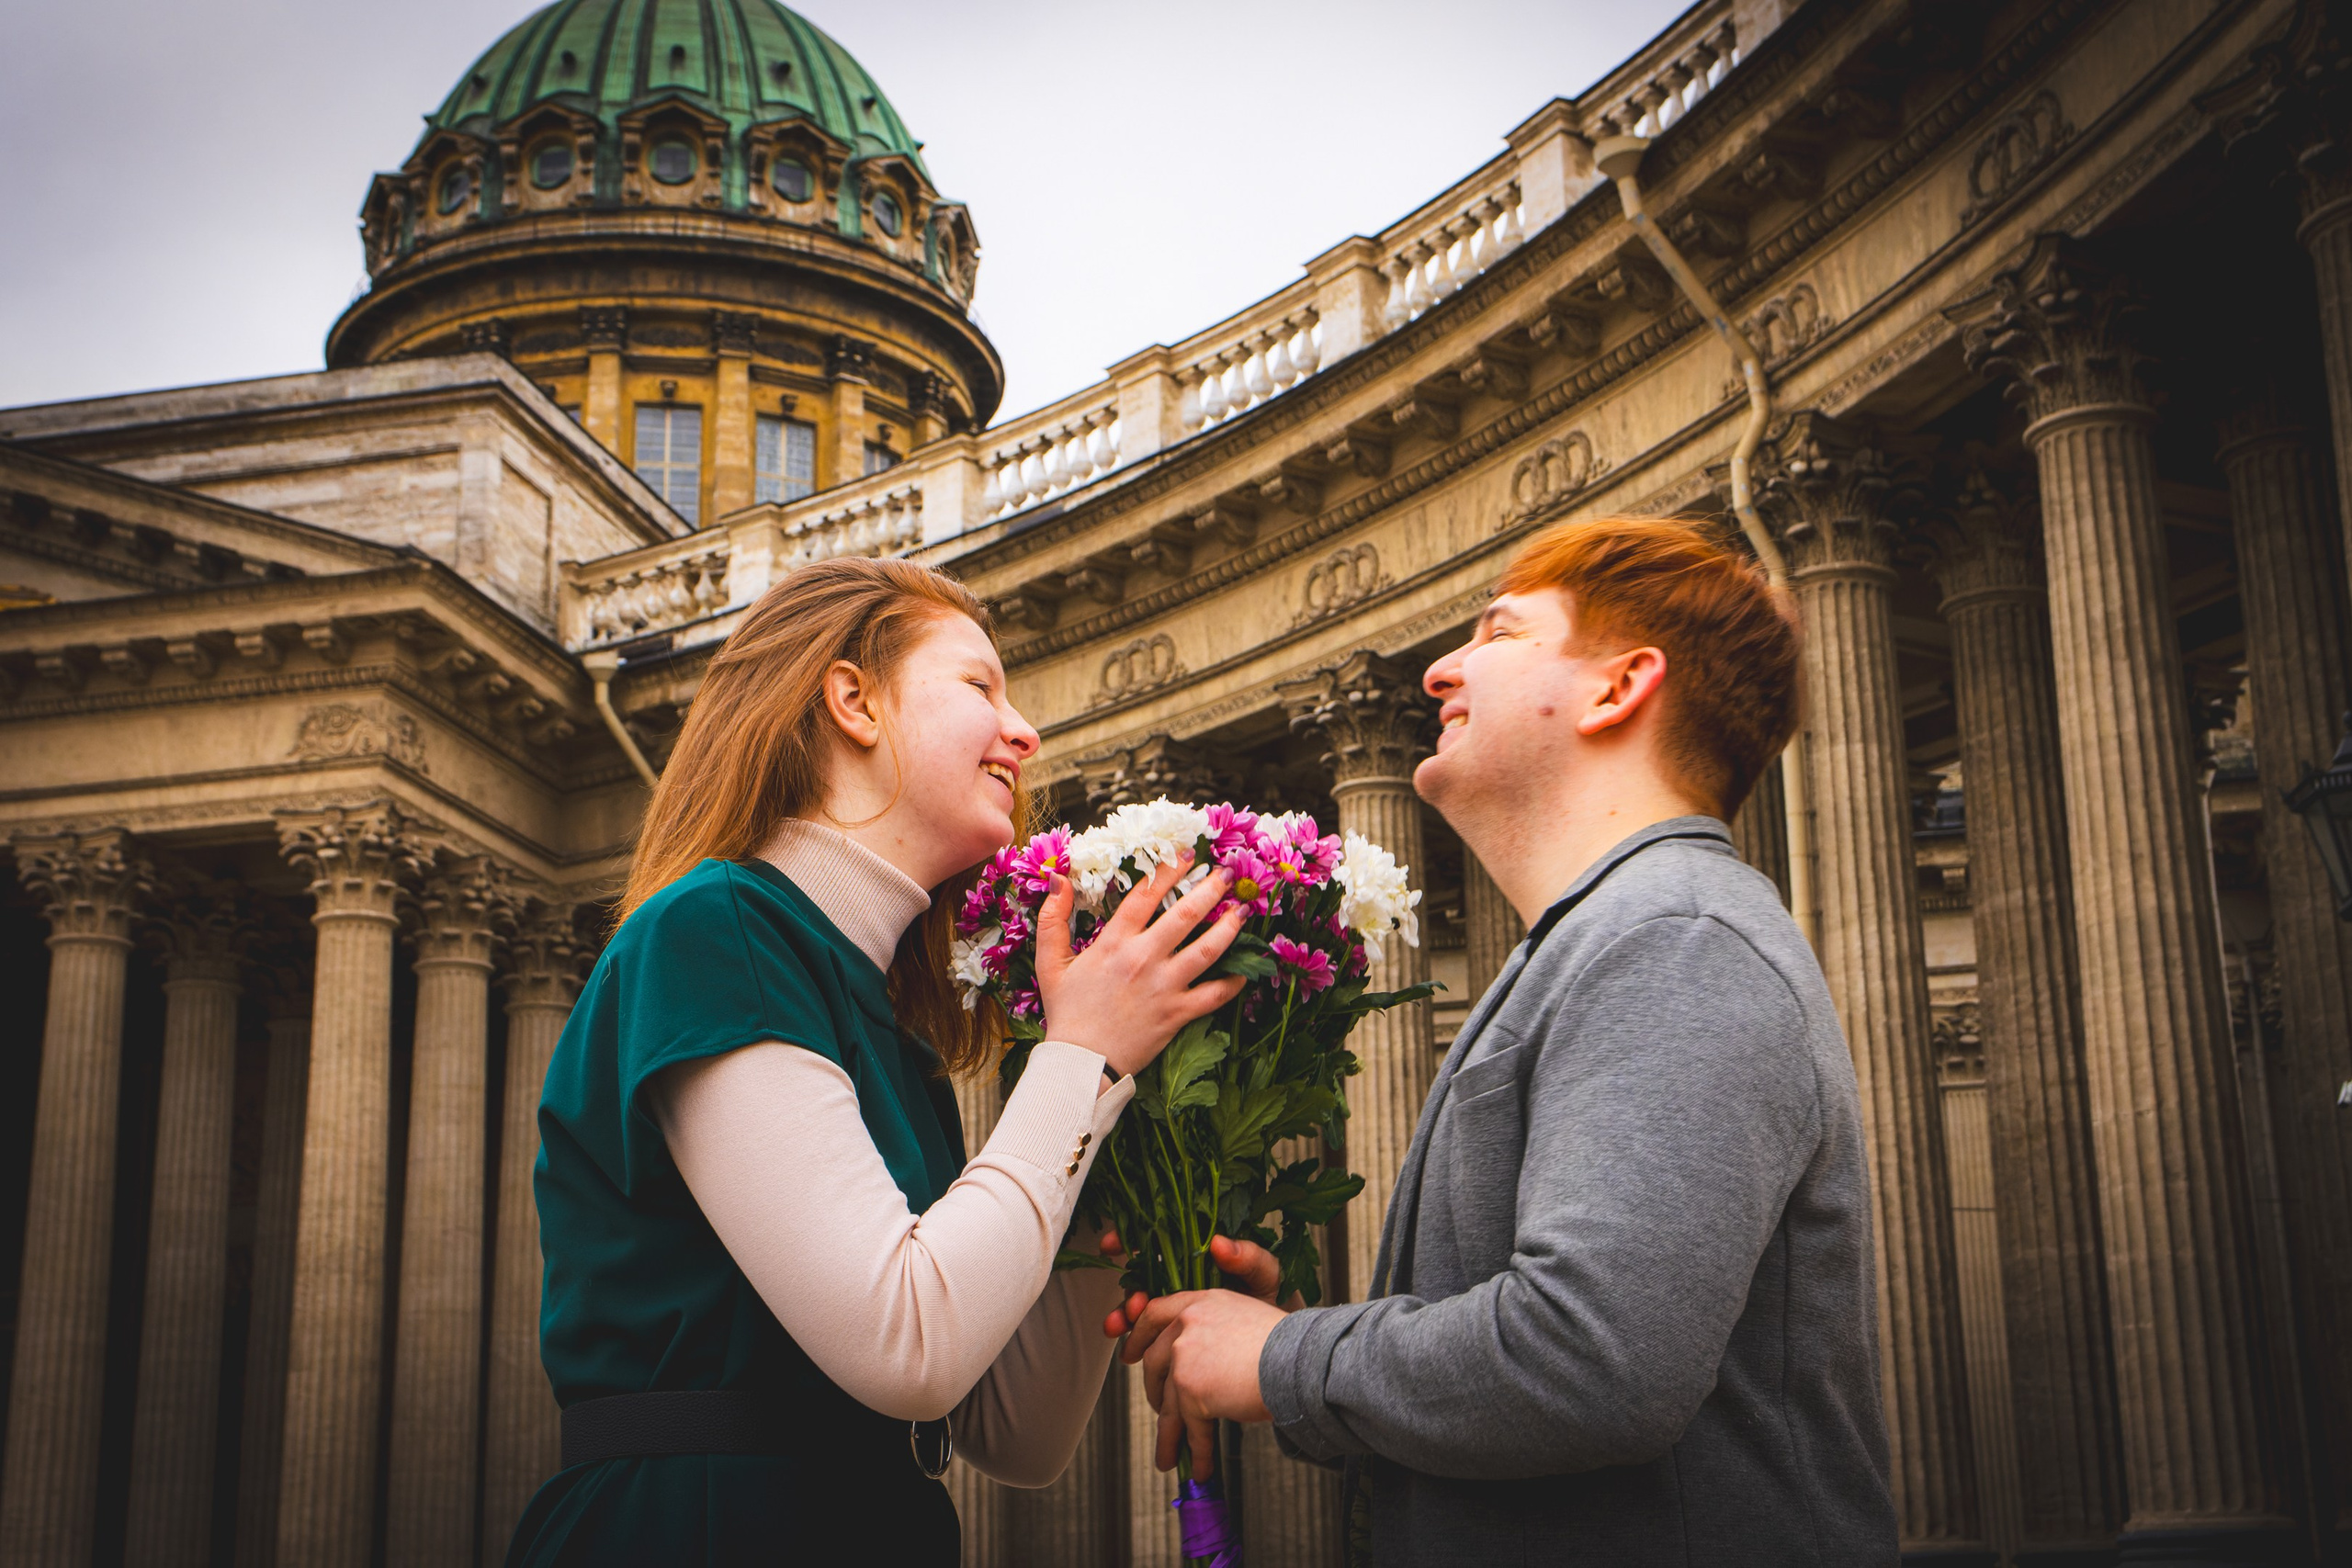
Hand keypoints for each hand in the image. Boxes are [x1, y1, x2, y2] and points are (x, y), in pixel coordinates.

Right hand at [1035, 852, 1245, 1078]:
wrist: (1081, 1062)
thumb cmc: (1067, 1012)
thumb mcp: (1050, 963)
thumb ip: (1053, 920)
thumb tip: (1058, 880)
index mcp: (1114, 943)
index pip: (1146, 895)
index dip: (1169, 870)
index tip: (1187, 854)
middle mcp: (1143, 958)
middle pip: (1185, 914)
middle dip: (1209, 889)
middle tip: (1225, 874)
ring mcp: (1164, 986)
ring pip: (1207, 949)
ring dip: (1229, 927)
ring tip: (1242, 910)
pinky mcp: (1178, 1013)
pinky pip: (1215, 994)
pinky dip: (1233, 982)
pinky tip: (1245, 970)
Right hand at [1103, 1234, 1283, 1337]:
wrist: (1288, 1352)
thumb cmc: (1280, 1307)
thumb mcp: (1269, 1277)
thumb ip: (1250, 1257)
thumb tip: (1218, 1244)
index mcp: (1198, 1260)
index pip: (1157, 1243)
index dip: (1129, 1240)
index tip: (1111, 1245)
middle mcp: (1182, 1283)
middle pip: (1141, 1280)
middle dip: (1127, 1289)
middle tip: (1132, 1305)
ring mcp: (1178, 1313)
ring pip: (1140, 1312)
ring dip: (1124, 1318)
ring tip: (1122, 1327)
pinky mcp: (1177, 1342)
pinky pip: (1150, 1341)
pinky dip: (1134, 1344)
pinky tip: (1129, 1353)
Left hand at [1121, 1283, 1284, 1476]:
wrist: (1300, 1361)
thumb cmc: (1287, 1345)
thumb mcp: (1244, 1318)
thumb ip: (1214, 1331)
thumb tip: (1197, 1363)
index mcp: (1201, 1302)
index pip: (1155, 1314)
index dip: (1138, 1337)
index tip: (1130, 1355)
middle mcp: (1187, 1324)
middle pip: (1154, 1363)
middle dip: (1153, 1393)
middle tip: (1156, 1412)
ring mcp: (1185, 1356)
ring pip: (1168, 1403)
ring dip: (1169, 1436)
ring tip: (1168, 1458)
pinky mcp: (1192, 1389)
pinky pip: (1191, 1427)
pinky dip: (1196, 1451)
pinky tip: (1200, 1467)